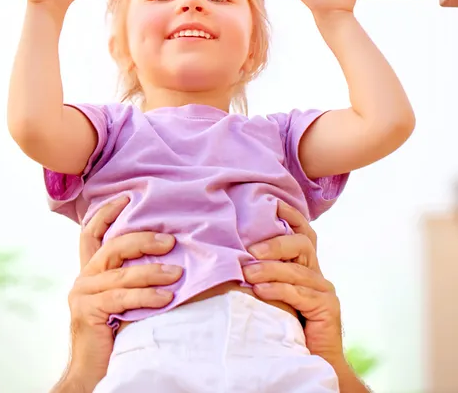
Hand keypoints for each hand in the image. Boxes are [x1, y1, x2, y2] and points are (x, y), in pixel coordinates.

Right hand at [62, 197, 181, 390]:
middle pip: (112, 247)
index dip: (107, 212)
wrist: (93, 372)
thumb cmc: (116, 333)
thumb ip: (133, 276)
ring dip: (152, 272)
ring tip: (178, 273)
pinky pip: (121, 298)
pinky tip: (165, 298)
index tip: (127, 196)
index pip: (91, 232)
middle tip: (170, 241)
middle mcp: (83, 278)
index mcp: (90, 271)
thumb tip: (169, 253)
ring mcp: (82, 294)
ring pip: (120, 273)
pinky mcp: (87, 312)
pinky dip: (146, 296)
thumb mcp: (124, 298)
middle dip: (142, 240)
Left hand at [243, 201, 344, 366]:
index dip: (290, 215)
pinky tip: (260, 291)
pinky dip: (278, 290)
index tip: (272, 203)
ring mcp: (324, 289)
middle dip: (275, 243)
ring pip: (297, 270)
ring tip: (247, 273)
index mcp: (306, 264)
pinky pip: (299, 293)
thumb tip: (235, 253)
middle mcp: (317, 272)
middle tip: (250, 250)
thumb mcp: (272, 291)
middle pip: (302, 244)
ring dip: (270, 270)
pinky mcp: (327, 307)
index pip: (302, 231)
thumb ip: (263, 272)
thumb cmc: (285, 323)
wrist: (311, 360)